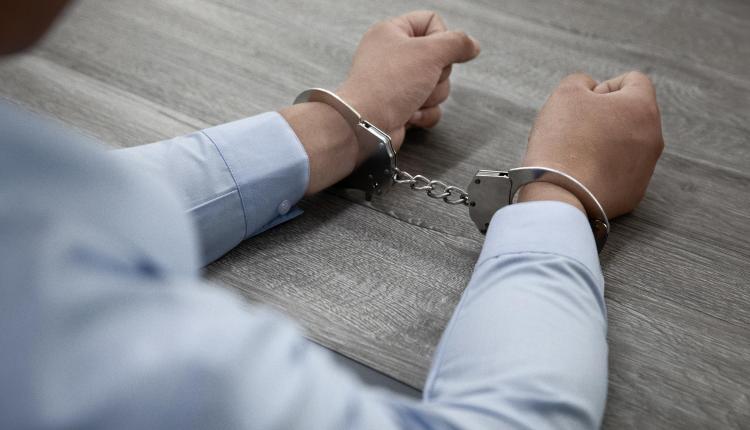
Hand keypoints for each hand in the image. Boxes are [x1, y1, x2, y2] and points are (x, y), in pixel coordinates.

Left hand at [338, 10, 480, 148]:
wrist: (366, 126)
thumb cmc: (387, 86)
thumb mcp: (430, 53)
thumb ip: (457, 43)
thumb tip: (471, 45)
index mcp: (392, 32)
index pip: (431, 21)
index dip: (442, 38)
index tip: (437, 52)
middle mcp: (393, 56)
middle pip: (439, 58)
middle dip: (437, 75)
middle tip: (422, 79)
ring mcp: (396, 83)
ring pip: (437, 85)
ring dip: (431, 97)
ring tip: (412, 99)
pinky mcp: (401, 107)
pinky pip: (430, 107)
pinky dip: (425, 113)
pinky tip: (410, 114)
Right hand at [518, 72, 663, 217]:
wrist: (560, 194)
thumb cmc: (563, 140)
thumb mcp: (565, 94)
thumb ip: (582, 81)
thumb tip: (592, 90)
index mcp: (642, 107)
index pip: (634, 81)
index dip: (605, 87)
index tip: (584, 104)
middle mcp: (653, 137)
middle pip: (631, 115)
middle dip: (606, 117)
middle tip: (576, 129)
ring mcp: (646, 169)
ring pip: (627, 145)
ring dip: (605, 143)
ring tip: (576, 154)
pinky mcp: (634, 194)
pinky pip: (620, 173)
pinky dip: (603, 170)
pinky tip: (581, 175)